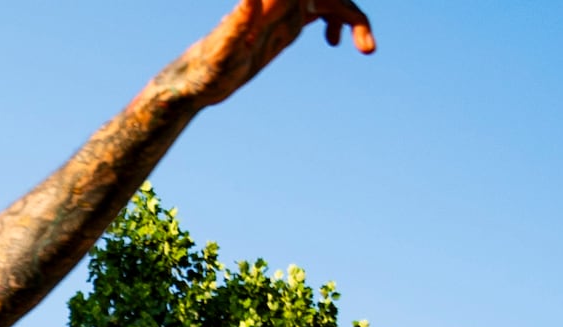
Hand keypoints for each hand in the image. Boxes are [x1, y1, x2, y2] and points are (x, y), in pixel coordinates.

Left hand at [171, 0, 375, 106]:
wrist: (195, 82)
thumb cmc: (205, 71)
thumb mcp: (223, 50)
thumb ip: (239, 21)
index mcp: (269, 3)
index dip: (332, 2)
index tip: (351, 24)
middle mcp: (278, 3)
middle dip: (352, 14)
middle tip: (367, 49)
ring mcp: (283, 11)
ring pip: (329, 1)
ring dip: (352, 18)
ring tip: (367, 50)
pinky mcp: (283, 25)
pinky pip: (319, 12)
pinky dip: (337, 21)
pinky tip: (335, 44)